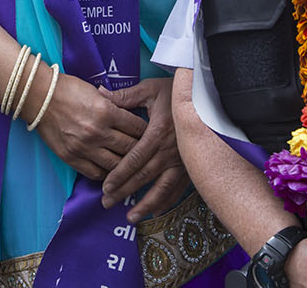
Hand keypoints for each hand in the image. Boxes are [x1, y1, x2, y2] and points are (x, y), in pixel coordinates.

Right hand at [31, 72, 148, 182]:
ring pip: (116, 165)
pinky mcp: (72, 158)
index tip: (151, 134)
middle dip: (141, 150)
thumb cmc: (68, 89)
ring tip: (132, 164)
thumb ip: (115, 105)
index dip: (147, 131)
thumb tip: (132, 115)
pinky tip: (112, 171)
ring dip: (126, 165)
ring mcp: (85, 147)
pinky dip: (107, 174)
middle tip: (147, 152)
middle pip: (131, 148)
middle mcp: (98, 132)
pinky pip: (96, 173)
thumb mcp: (96, 91)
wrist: (39, 97)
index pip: (137, 127)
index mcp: (106, 111)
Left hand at [98, 78, 187, 222]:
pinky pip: (179, 186)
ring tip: (132, 218)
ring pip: (163, 187)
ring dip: (146, 204)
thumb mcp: (150, 89)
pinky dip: (168, 199)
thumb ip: (124, 96)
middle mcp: (171, 149)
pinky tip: (157, 210)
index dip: (119, 175)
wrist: (207, 91)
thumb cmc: (178, 88)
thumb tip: (99, 93)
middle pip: (144, 176)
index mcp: (158, 132)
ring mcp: (184, 158)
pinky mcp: (193, 162)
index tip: (106, 187)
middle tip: (108, 204)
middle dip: (125, 192)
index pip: (134, 159)